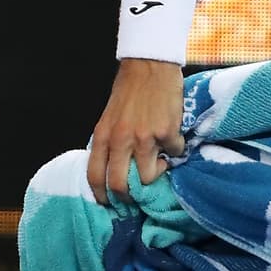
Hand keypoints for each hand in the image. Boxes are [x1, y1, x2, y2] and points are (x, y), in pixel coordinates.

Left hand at [87, 59, 185, 206]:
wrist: (149, 66)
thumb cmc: (128, 92)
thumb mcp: (109, 118)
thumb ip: (109, 143)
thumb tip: (113, 170)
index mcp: (103, 136)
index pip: (94, 176)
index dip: (101, 196)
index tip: (108, 204)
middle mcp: (121, 140)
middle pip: (120, 185)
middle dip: (129, 197)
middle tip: (136, 196)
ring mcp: (144, 138)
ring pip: (148, 176)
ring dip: (156, 172)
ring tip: (160, 161)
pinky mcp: (167, 133)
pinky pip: (174, 153)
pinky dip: (176, 149)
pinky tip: (172, 136)